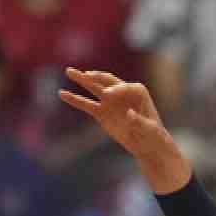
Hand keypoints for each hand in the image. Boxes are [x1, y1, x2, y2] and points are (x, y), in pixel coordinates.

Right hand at [58, 68, 191, 186]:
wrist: (147, 144)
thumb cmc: (153, 135)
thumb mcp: (150, 130)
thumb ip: (139, 122)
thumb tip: (129, 114)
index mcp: (137, 91)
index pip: (123, 86)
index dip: (116, 89)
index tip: (108, 95)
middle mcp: (122, 91)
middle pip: (106, 80)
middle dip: (95, 76)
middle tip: (84, 74)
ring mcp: (110, 101)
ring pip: (94, 88)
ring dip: (81, 79)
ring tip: (69, 71)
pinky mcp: (101, 112)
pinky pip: (86, 104)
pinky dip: (75, 99)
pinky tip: (62, 94)